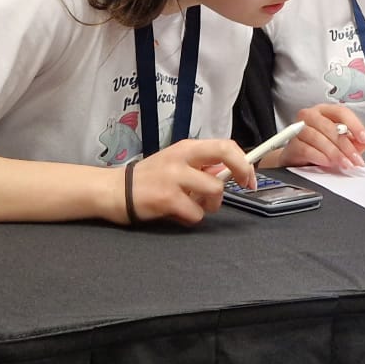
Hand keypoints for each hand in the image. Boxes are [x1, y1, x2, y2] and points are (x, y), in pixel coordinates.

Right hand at [123, 139, 252, 224]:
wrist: (115, 191)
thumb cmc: (149, 178)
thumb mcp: (175, 163)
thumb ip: (201, 167)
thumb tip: (228, 174)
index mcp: (186, 147)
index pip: (224, 145)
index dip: (243, 160)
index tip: (249, 177)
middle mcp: (182, 158)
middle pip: (225, 156)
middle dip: (241, 172)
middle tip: (243, 187)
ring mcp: (174, 177)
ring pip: (214, 191)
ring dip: (210, 204)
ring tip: (192, 204)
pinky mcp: (167, 199)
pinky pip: (196, 214)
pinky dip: (191, 218)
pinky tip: (177, 213)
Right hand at [281, 104, 364, 170]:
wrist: (296, 158)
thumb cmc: (319, 146)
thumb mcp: (340, 143)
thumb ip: (353, 142)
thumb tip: (363, 144)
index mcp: (325, 111)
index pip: (341, 112)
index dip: (355, 125)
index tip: (364, 140)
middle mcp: (310, 115)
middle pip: (330, 126)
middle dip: (346, 145)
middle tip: (355, 159)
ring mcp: (298, 128)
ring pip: (318, 138)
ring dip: (334, 153)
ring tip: (344, 163)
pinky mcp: (292, 144)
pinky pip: (306, 149)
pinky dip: (320, 157)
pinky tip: (328, 163)